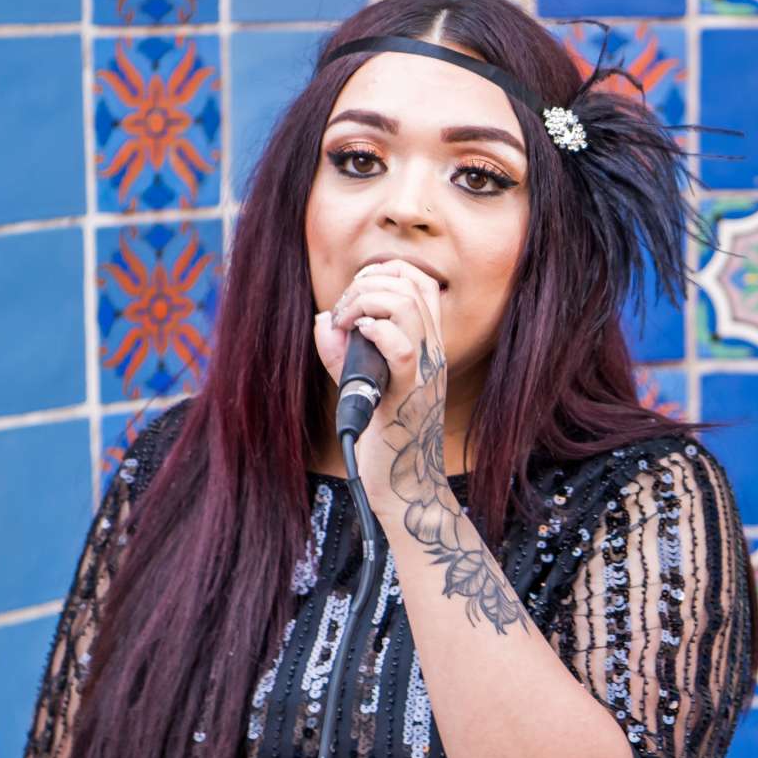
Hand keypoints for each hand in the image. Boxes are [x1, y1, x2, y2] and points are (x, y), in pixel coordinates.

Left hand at [315, 259, 449, 518]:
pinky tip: (356, 339)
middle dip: (367, 283)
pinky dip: (374, 331)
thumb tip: (324, 320)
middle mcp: (433, 352)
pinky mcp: (409, 394)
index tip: (355, 296)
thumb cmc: (384, 436)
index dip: (385, 272)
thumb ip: (342, 350)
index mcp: (427, 344)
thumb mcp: (361, 383)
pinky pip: (401, 347)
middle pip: (411, 283)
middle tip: (345, 313)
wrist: (402, 484)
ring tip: (347, 325)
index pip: (420, 281)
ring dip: (364, 302)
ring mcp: (425, 371)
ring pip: (406, 305)